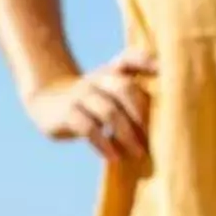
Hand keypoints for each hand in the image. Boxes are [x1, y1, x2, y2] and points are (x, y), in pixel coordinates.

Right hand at [25, 54, 156, 168]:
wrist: (47, 101)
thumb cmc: (91, 100)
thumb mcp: (109, 88)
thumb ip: (135, 92)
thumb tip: (168, 115)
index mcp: (111, 70)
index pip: (129, 58)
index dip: (147, 62)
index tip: (164, 72)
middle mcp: (97, 78)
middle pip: (124, 88)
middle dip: (142, 114)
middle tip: (153, 137)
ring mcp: (81, 95)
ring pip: (108, 112)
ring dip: (126, 135)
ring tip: (138, 153)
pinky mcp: (67, 113)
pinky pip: (88, 129)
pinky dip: (103, 144)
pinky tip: (113, 157)